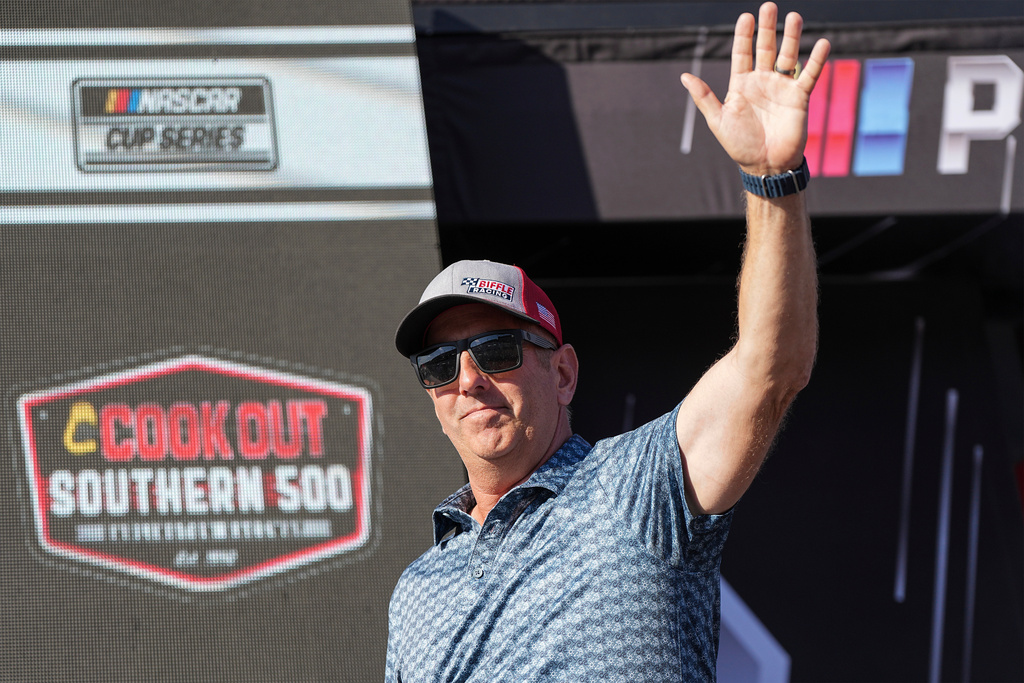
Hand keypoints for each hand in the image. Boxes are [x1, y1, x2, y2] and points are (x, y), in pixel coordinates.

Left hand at [680, 2, 830, 175]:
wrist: (765, 166)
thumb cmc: (740, 145)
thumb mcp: (718, 120)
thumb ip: (704, 97)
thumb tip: (685, 76)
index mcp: (741, 84)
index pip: (742, 53)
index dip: (744, 35)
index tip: (746, 16)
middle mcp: (762, 81)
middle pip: (765, 48)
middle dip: (767, 28)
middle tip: (769, 6)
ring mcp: (781, 87)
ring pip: (788, 56)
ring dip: (791, 37)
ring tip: (794, 17)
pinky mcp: (799, 97)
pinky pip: (809, 75)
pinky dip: (816, 60)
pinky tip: (822, 43)